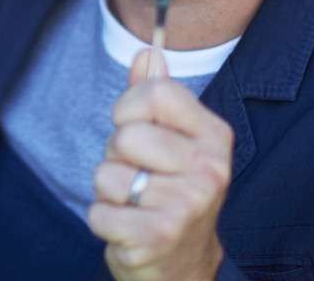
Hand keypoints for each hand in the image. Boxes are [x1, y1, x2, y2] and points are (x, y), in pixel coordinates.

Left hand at [88, 49, 232, 280]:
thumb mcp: (172, 141)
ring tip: (134, 203)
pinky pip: (99, 212)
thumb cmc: (170, 192)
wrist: (183, 264)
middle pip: (125, 135)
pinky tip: (129, 227)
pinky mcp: (158, 236)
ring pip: (106, 174)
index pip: (156, 92)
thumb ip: (156, 96)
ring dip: (108, 191)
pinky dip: (104, 221)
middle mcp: (208, 169)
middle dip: (116, 155)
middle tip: (138, 176)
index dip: (128, 107)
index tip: (135, 127)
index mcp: (214, 136)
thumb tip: (146, 53)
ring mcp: (186, 204)